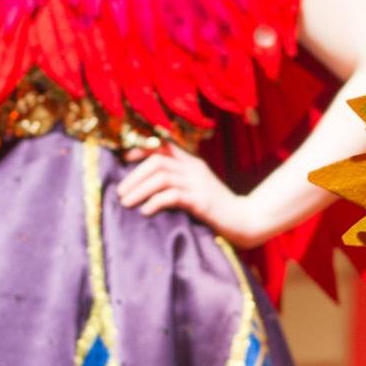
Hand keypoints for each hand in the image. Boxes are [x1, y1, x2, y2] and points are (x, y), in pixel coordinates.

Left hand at [116, 144, 256, 243]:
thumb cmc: (218, 208)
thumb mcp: (197, 188)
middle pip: (157, 161)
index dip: (141, 148)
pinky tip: (146, 212)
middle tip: (120, 192)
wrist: (245, 220)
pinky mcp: (202, 201)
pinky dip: (155, 202)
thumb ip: (178, 182)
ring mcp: (199, 184)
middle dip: (134, 176)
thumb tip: (148, 185)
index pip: (164, 146)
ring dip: (139, 189)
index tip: (125, 159)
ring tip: (126, 202)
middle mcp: (194, 169)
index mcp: (192, 163)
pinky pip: (173, 196)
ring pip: (161, 177)